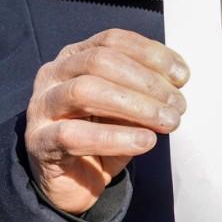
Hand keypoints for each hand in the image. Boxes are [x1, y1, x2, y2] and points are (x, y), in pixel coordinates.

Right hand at [24, 29, 189, 214]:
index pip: (113, 40)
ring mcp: (42, 106)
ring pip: (85, 91)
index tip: (182, 76)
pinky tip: (145, 142)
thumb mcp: (130, 107)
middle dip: (146, 82)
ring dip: (135, 106)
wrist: (74, 181)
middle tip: (178, 105)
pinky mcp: (39, 141)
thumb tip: (177, 80)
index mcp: (76, 56)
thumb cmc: (104, 133)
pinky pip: (73, 134)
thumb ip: (147, 90)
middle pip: (100, 61)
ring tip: (167, 122)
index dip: (151, 54)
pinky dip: (115, 138)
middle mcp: (53, 74)